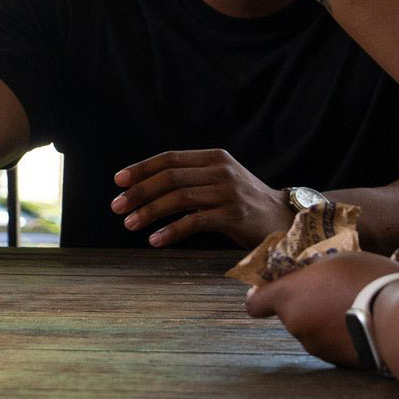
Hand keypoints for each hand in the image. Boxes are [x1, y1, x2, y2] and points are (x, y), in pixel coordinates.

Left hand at [113, 148, 293, 248]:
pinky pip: (194, 222)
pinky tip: (155, 240)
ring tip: (129, 223)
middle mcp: (221, 171)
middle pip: (170, 177)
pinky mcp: (233, 216)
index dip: (141, 168)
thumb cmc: (243, 201)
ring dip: (149, 211)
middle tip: (116, 206)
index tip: (118, 181)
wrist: (283, 218)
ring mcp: (228, 193)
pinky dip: (171, 231)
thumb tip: (145, 187)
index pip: (169, 158)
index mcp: (214, 157)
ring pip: (178, 198)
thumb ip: (190, 178)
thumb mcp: (219, 180)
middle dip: (139, 191)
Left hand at [246, 251, 398, 368]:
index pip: (256, 304)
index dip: (262, 296)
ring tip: (356, 308)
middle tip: (333, 292)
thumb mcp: (339, 260)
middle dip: (307, 305)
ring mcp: (317, 347)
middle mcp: (295, 325)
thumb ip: (316, 272)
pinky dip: (343, 338)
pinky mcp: (338, 364)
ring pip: (314, 331)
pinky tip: (366, 326)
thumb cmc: (369, 280)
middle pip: (291, 315)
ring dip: (326, 322)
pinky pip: (334, 346)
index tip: (272, 289)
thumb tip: (314, 278)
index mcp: (288, 296)